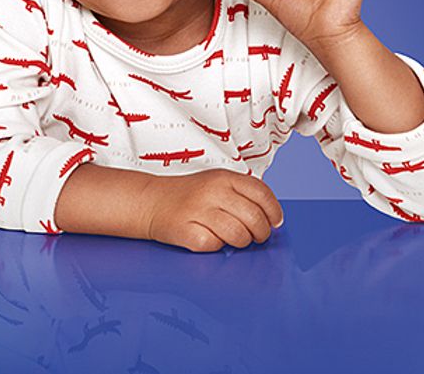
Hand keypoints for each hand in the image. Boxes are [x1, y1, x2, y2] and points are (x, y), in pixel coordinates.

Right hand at [143, 168, 283, 251]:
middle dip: (261, 233)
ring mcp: (199, 211)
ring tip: (232, 238)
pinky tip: (208, 236)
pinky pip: (216, 245)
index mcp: (223, 178)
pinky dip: (216, 246)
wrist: (149, 201)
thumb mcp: (216, 183)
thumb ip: (243, 194)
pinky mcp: (187, 230)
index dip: (274, 212)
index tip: (274, 222)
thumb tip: (272, 218)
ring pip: (239, 235)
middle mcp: (213, 191)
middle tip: (256, 236)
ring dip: (241, 242)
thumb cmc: (189, 196)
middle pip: (255, 218)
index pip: (262, 194)